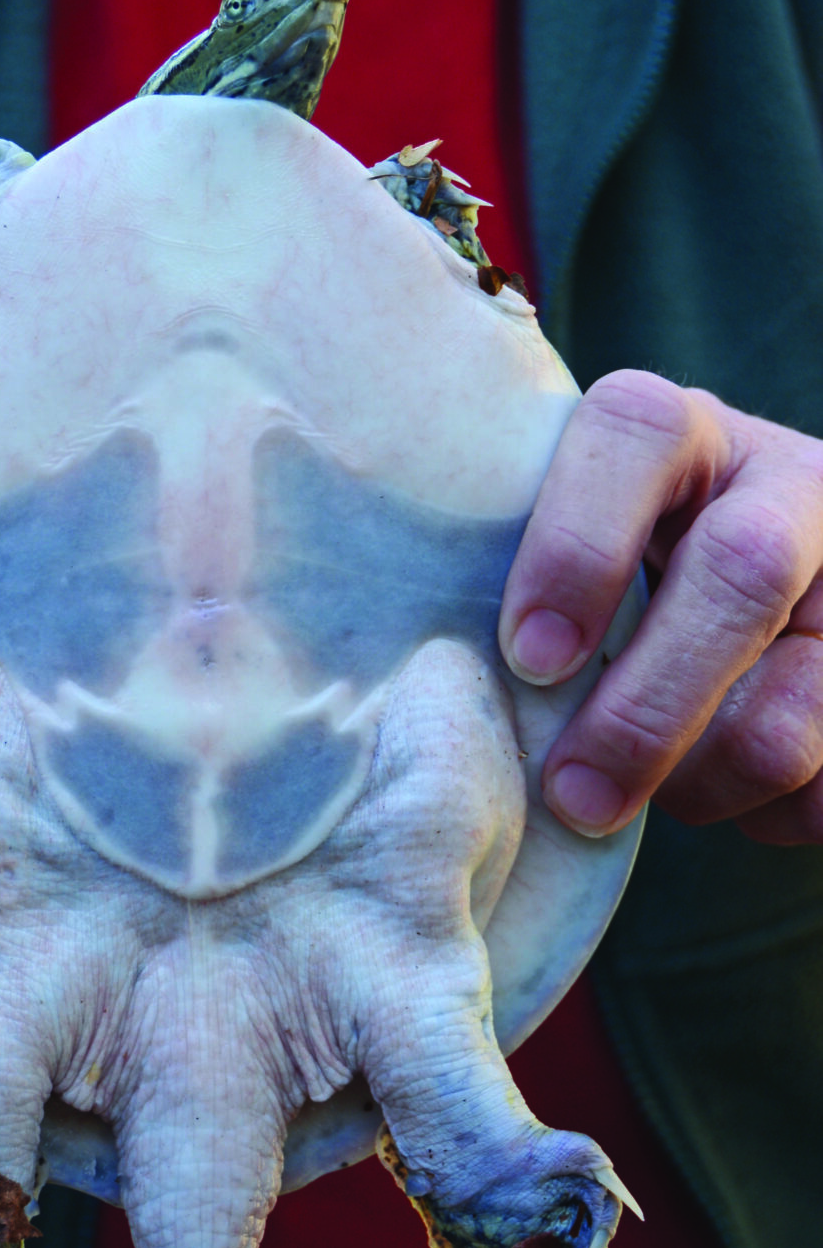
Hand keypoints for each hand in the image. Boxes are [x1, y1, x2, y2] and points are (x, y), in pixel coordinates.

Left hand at [499, 369, 822, 844]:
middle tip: (572, 795)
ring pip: (795, 706)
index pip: (638, 432)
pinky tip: (721, 792)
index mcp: (682, 432)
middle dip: (645, 708)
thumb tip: (458, 695)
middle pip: (744, 572)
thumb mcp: (565, 553)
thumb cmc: (603, 590)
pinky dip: (768, 814)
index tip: (530, 660)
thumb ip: (524, 586)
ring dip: (700, 780)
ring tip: (639, 794)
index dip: (580, 550)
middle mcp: (789, 482)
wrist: (743, 600)